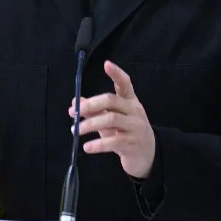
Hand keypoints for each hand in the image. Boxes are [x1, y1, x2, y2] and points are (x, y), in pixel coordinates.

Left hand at [69, 60, 155, 178]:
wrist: (146, 156)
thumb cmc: (125, 133)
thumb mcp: (109, 120)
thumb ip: (94, 110)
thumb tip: (74, 102)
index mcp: (130, 102)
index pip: (125, 84)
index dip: (116, 74)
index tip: (106, 64)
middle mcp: (134, 111)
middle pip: (111, 101)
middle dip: (90, 105)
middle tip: (73, 112)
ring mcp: (136, 127)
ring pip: (111, 119)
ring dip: (89, 124)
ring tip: (75, 131)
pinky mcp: (133, 144)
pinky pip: (114, 141)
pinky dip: (98, 144)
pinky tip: (87, 147)